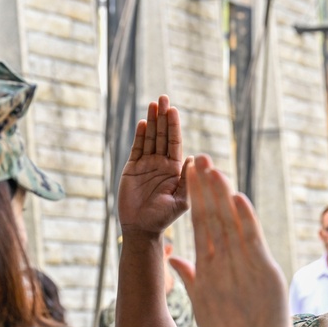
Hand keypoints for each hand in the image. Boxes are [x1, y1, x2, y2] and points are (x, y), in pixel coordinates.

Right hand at [117, 95, 191, 237]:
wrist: (141, 229)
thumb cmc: (163, 218)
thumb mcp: (181, 201)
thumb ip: (187, 181)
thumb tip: (195, 158)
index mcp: (175, 170)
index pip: (175, 143)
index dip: (174, 126)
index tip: (174, 110)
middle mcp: (162, 164)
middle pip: (163, 135)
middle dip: (164, 117)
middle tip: (163, 98)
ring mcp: (147, 165)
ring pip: (150, 139)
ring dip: (152, 121)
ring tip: (153, 103)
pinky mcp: (132, 169)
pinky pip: (137, 149)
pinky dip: (140, 136)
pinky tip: (143, 123)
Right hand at [170, 155, 290, 326]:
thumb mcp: (202, 308)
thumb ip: (189, 279)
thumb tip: (175, 258)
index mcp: (204, 275)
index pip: (198, 227)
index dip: (195, 199)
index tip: (190, 175)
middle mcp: (219, 269)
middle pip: (209, 219)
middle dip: (203, 186)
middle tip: (198, 158)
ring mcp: (241, 271)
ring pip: (228, 224)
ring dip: (221, 194)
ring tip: (213, 167)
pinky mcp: (265, 275)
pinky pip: (252, 240)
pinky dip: (244, 218)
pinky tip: (236, 196)